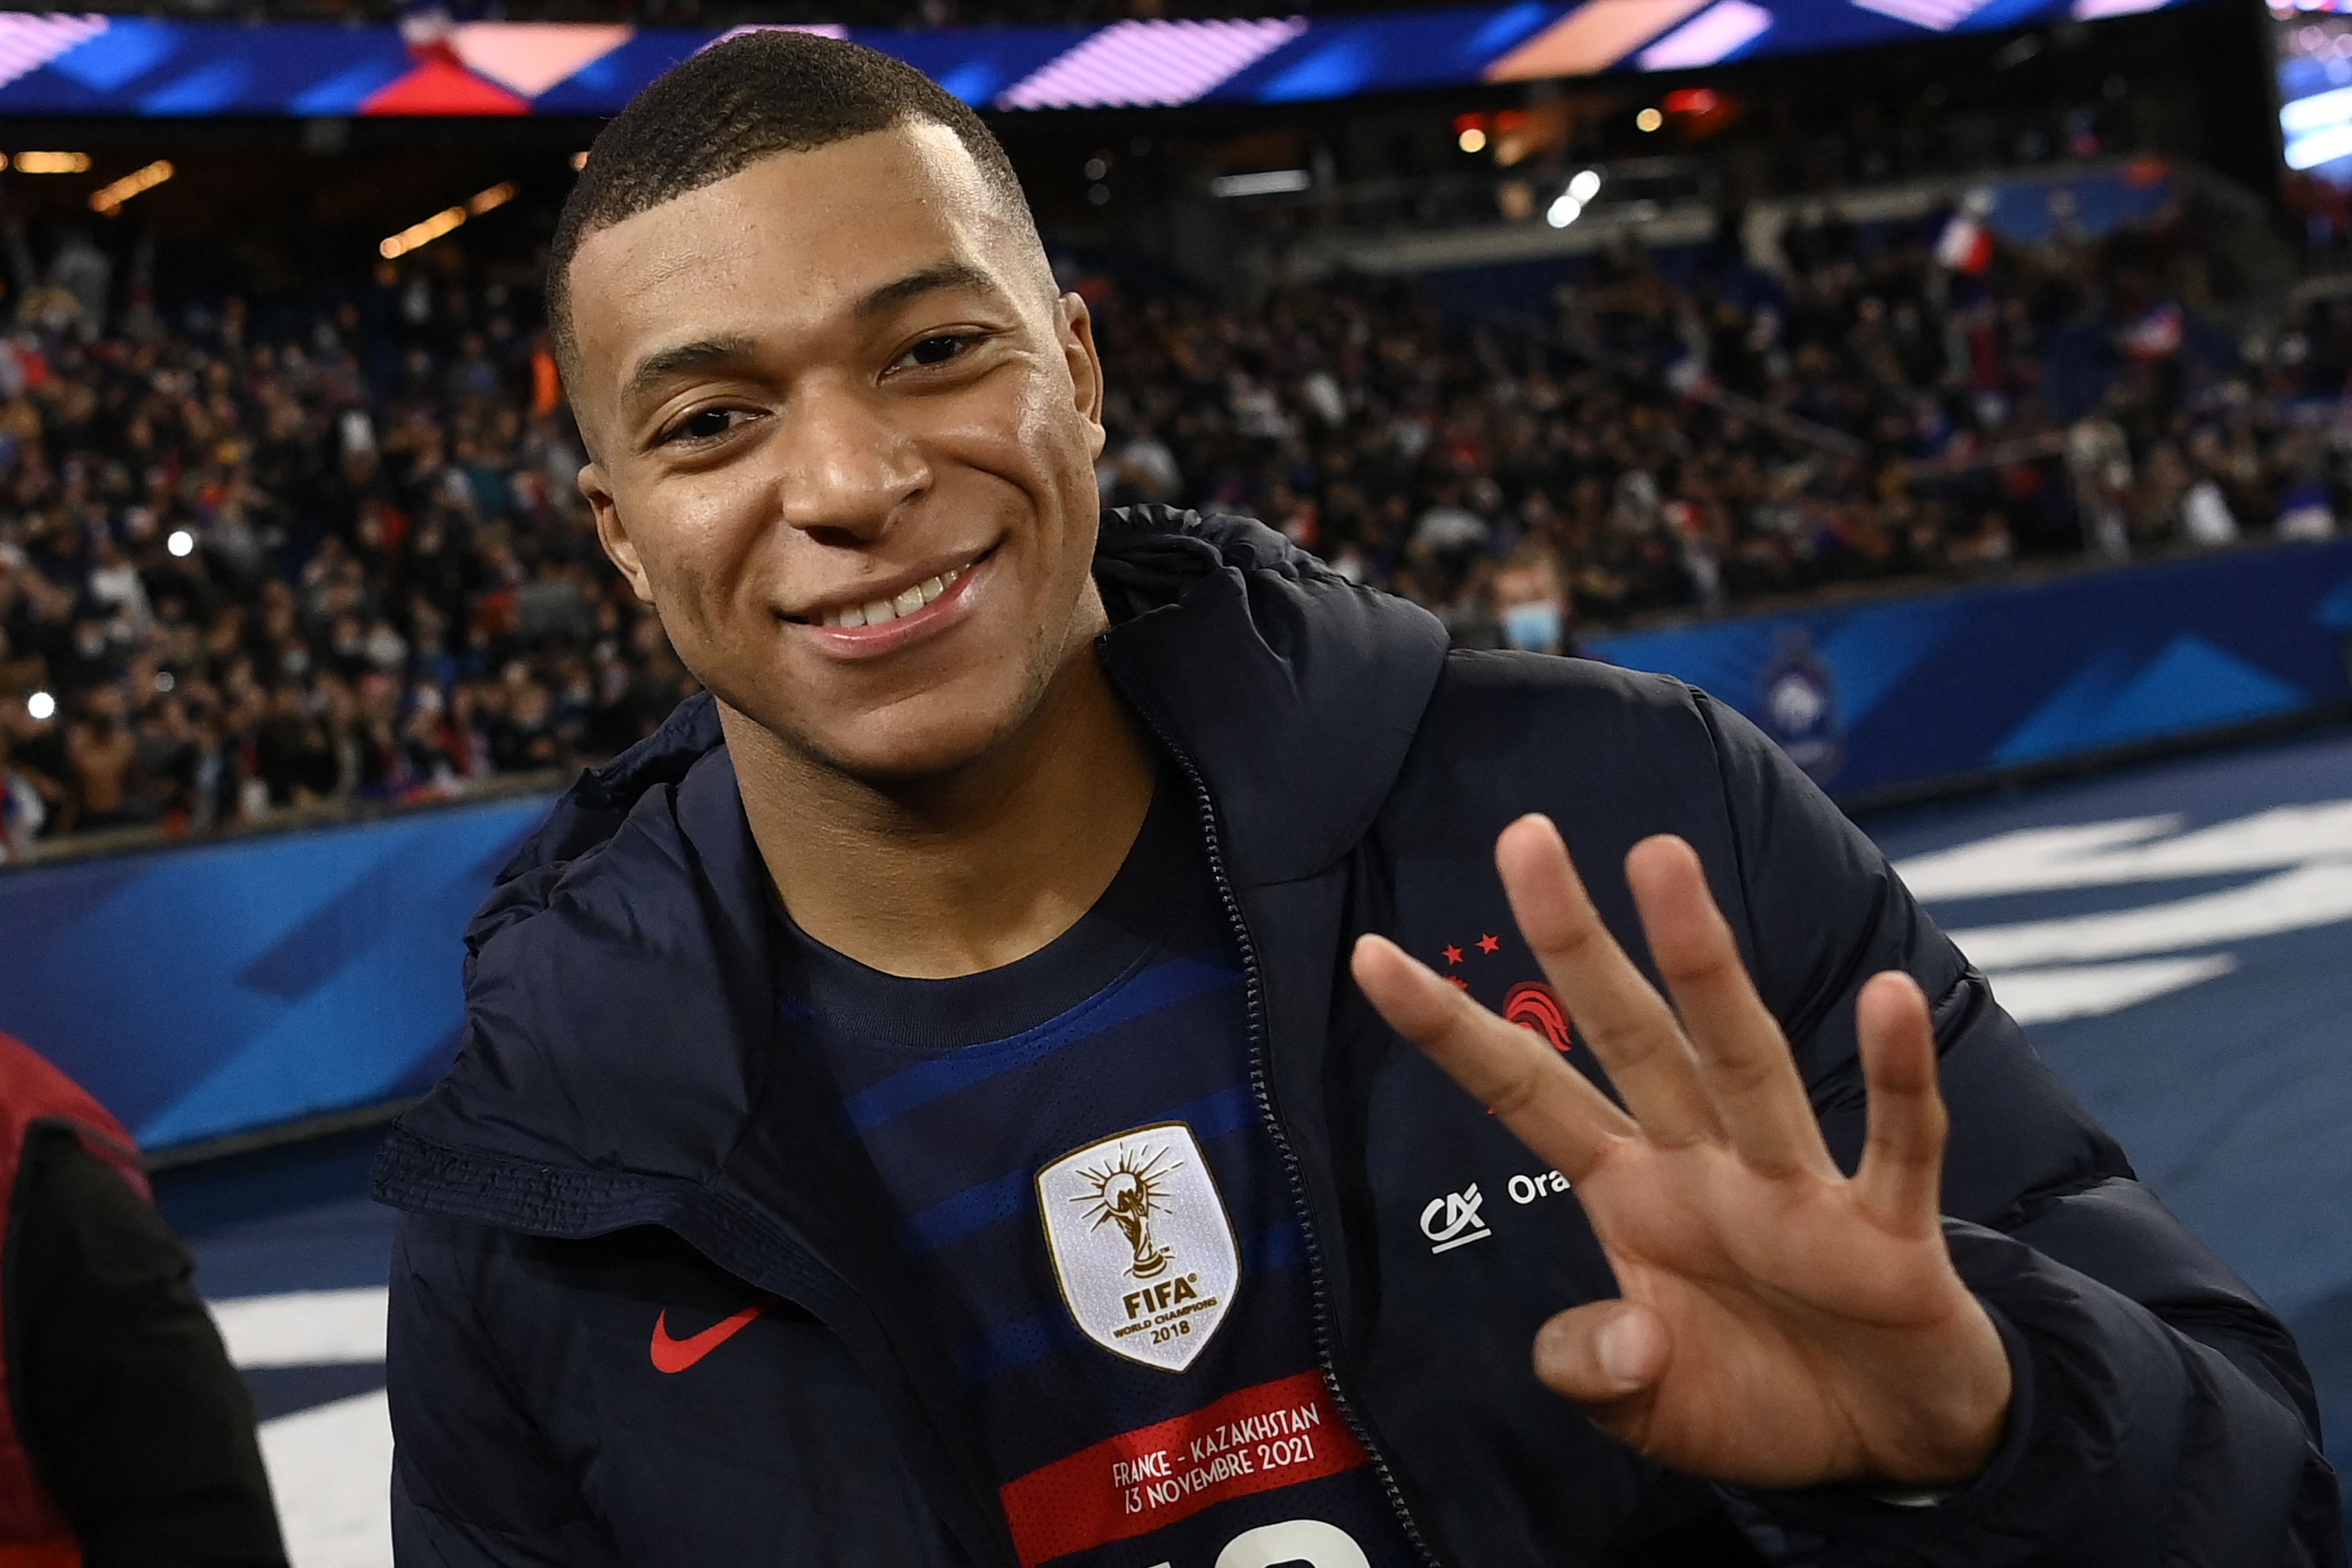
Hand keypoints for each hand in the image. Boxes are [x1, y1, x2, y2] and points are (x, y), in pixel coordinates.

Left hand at [1350, 818, 2010, 1490]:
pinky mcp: (1889, 1230)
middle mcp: (1704, 1164)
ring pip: (1737, 1054)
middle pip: (1627, 1033)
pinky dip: (1898, 1076)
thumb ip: (1596, 1374)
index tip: (1369, 954)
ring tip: (1660, 862)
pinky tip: (1889, 999)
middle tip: (1521, 837)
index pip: (1525, 1090)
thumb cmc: (1761, 1397)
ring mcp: (1795, 1187)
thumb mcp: (1648, 1410)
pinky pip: (1896, 1141)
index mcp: (1633, 1192)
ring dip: (1702, 963)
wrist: (1890, 1442)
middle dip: (1574, 941)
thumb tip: (1617, 1349)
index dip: (1450, 1028)